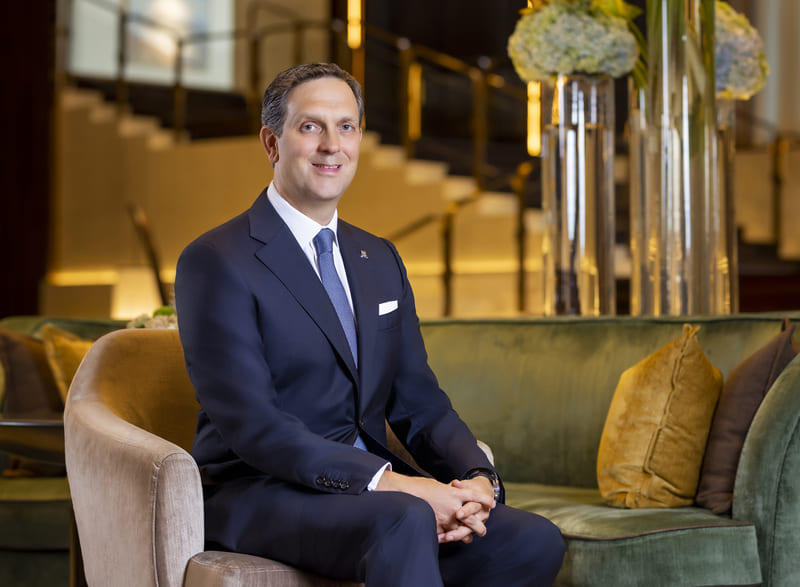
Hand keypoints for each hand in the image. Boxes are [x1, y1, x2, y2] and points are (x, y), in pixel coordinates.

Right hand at [375, 471, 493, 542]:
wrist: (405, 492)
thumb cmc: (420, 486)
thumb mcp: (438, 485)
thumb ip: (448, 490)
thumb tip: (454, 489)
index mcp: (454, 492)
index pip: (475, 496)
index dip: (484, 500)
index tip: (492, 504)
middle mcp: (453, 505)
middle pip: (472, 518)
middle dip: (479, 525)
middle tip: (483, 530)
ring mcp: (445, 517)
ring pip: (461, 530)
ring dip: (466, 535)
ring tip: (469, 539)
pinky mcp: (436, 525)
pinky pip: (446, 535)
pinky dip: (450, 538)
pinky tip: (451, 541)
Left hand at [440, 477, 495, 543]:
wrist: (482, 495)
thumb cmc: (470, 489)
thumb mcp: (466, 486)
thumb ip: (459, 486)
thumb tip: (455, 483)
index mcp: (479, 502)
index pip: (474, 507)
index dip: (467, 511)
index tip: (458, 515)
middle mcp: (480, 515)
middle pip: (472, 524)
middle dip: (460, 530)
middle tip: (449, 534)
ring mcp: (477, 524)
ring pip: (468, 533)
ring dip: (455, 536)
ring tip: (444, 538)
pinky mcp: (471, 530)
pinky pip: (464, 537)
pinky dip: (453, 537)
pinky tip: (443, 539)